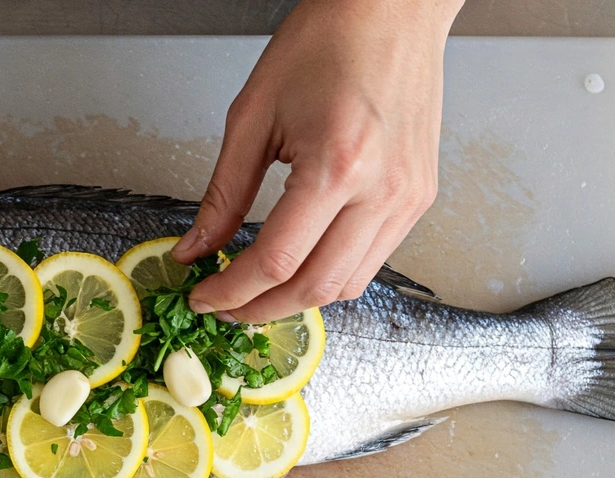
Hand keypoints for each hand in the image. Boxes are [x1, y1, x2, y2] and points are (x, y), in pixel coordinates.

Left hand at [174, 0, 462, 321]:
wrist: (392, 9)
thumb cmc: (329, 42)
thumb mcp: (252, 116)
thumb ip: (222, 194)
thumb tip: (195, 248)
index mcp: (337, 165)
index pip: (277, 261)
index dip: (232, 290)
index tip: (204, 297)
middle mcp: (382, 190)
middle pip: (315, 288)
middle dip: (261, 310)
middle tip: (226, 308)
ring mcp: (408, 199)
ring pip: (348, 285)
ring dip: (297, 299)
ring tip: (257, 291)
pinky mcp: (418, 198)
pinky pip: (372, 261)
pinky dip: (329, 275)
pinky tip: (299, 264)